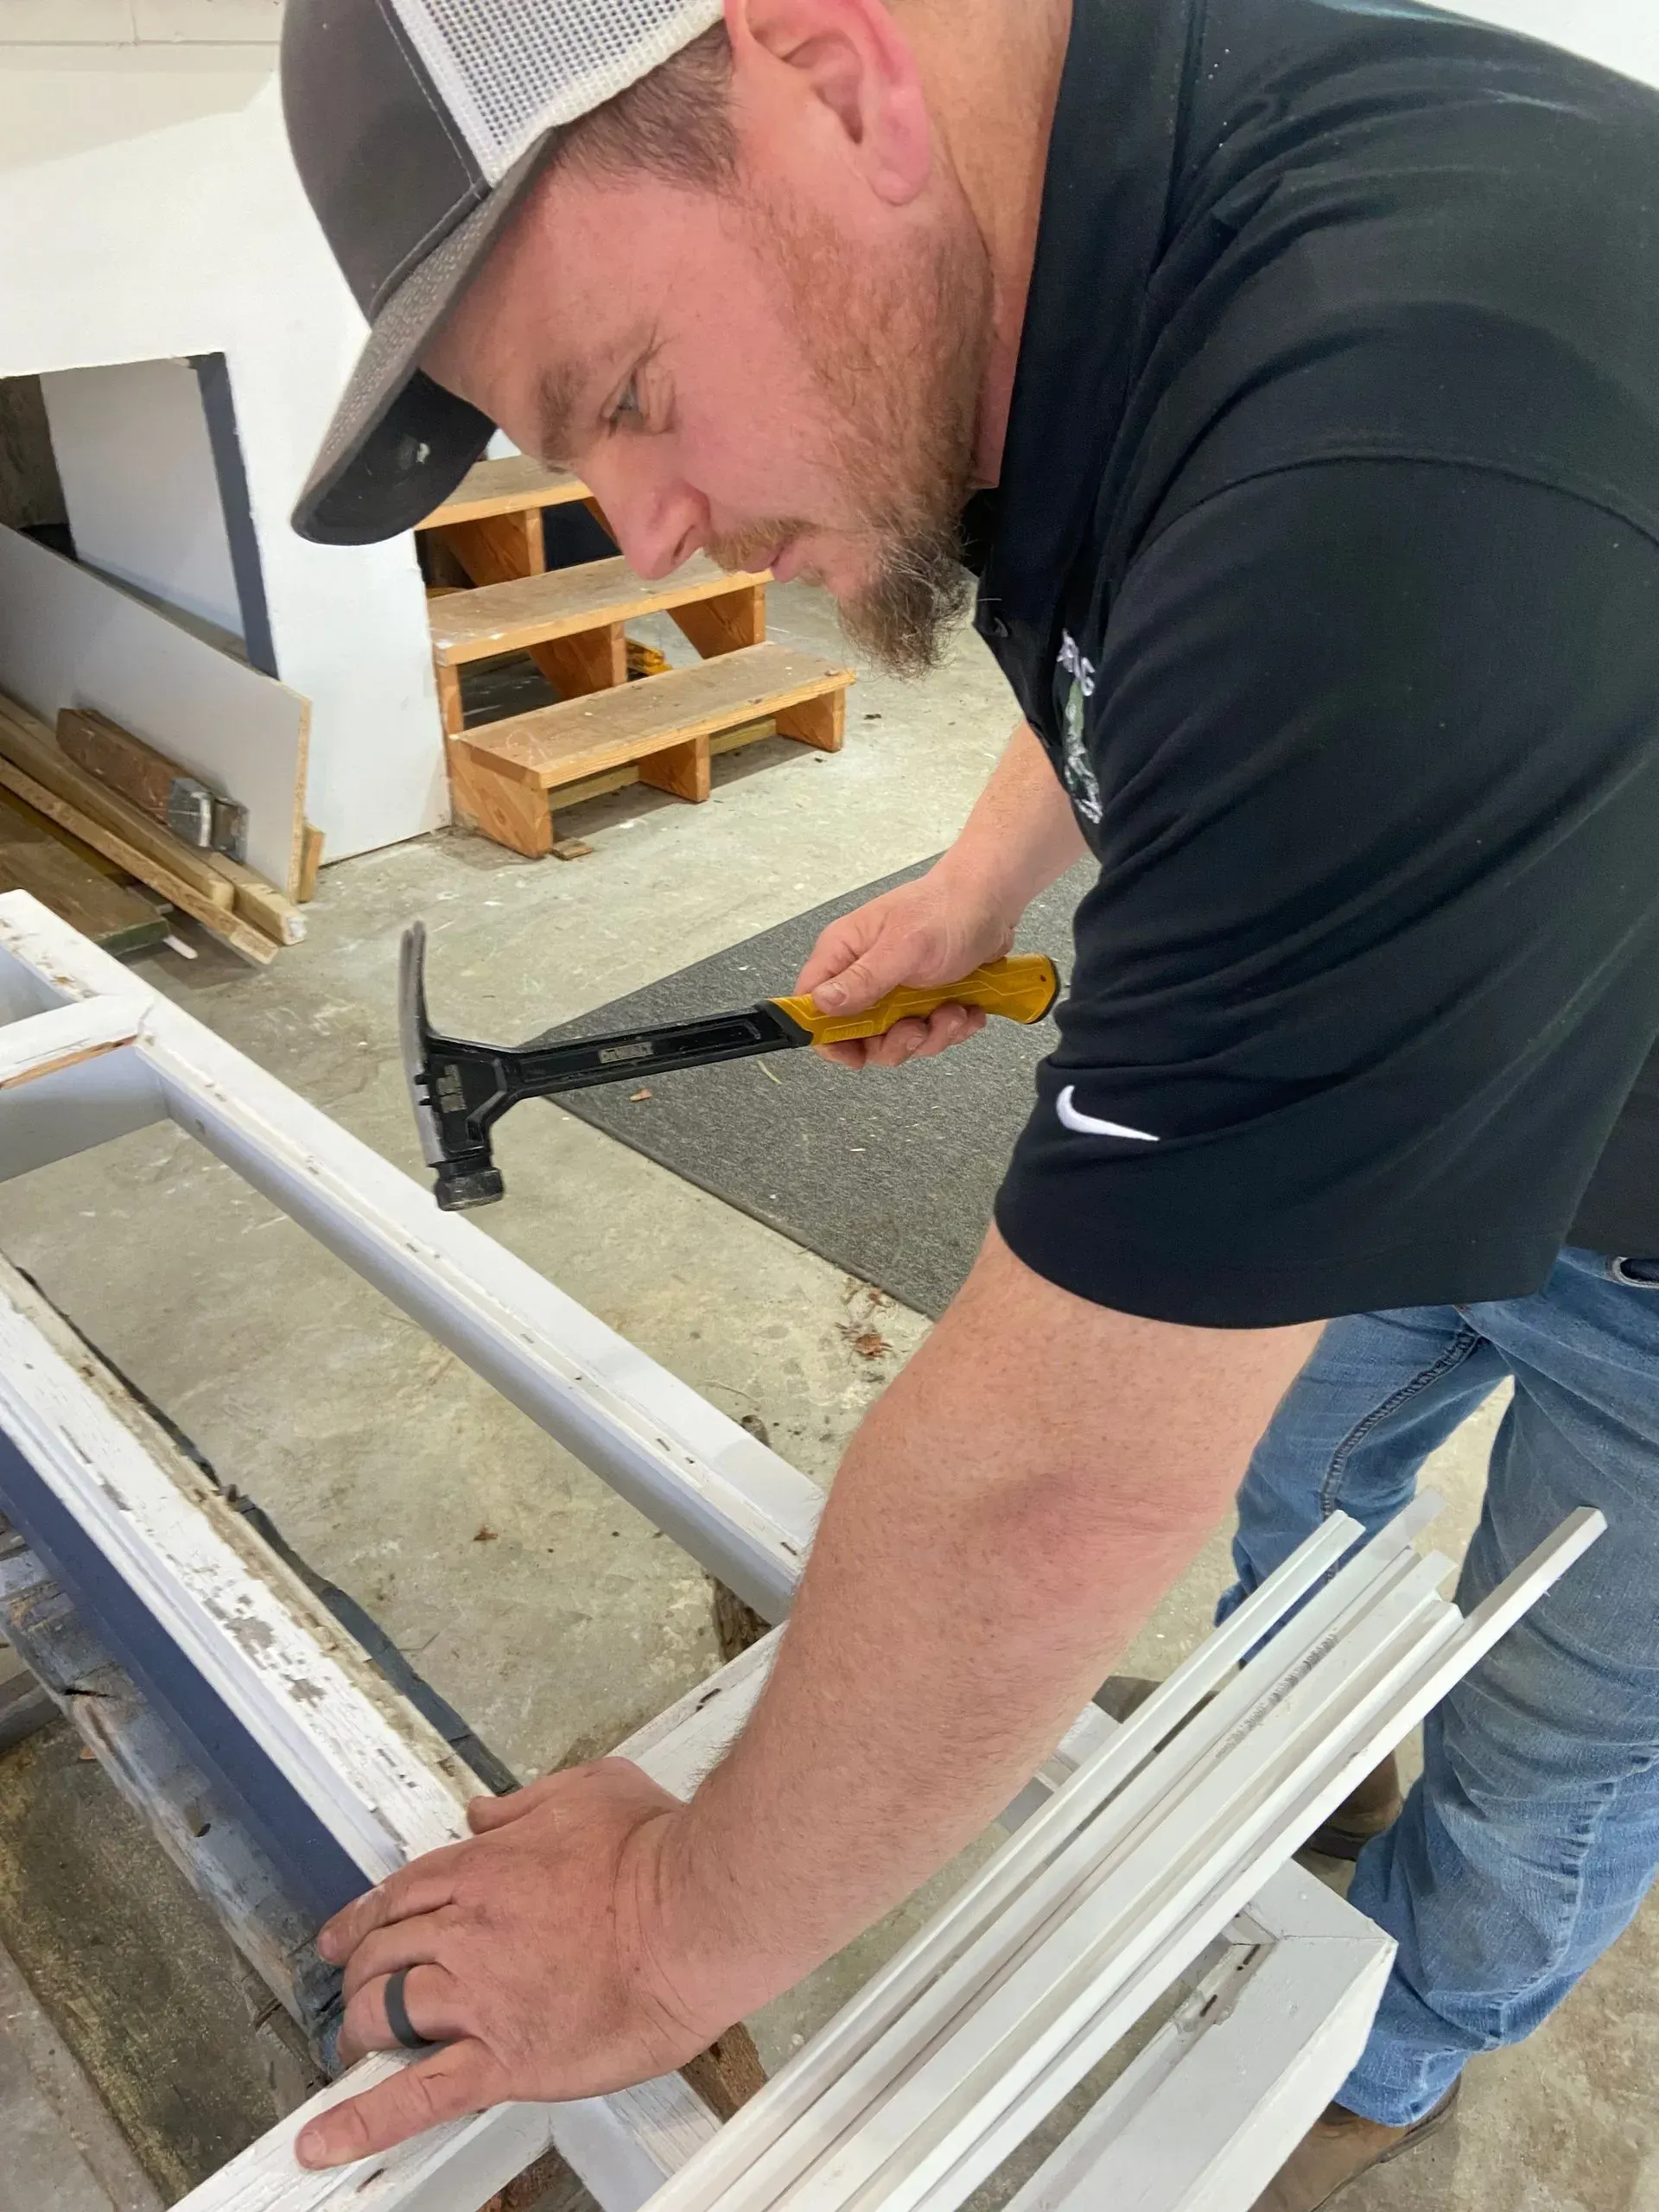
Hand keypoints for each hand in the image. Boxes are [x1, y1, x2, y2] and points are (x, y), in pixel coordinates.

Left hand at [295, 1760, 749, 2168]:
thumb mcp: (590, 1788)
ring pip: (384, 2014)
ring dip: (359, 2030)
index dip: (363, 1916)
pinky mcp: (505, 2058)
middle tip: (352, 1990)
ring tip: (351, 2048)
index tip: (344, 1933)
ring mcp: (480, 1998)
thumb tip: (485, 1811)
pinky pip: (420, 2094)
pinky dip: (365, 2120)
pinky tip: (327, 2138)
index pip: (401, 1893)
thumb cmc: (657, 1852)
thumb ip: (526, 1801)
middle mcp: (468, 1929)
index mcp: (485, 1868)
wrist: (694, 1914)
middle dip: (358, 1972)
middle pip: (382, 1952)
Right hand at [794, 865, 1017, 1069]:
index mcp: (844, 954)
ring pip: (898, 1041)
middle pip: (858, 1036)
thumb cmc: (946, 911)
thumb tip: (820, 1003)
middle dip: (896, 1041)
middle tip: (919, 1026)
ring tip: (955, 1010)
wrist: (992, 902)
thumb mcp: (903, 947)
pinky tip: (967, 1009)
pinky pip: (928, 1035)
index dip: (827, 1036)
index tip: (857, 1054)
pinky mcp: (922, 1001)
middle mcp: (862, 975)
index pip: (812, 1005)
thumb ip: (862, 979)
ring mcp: (893, 992)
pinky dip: (951, 1029)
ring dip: (932, 1035)